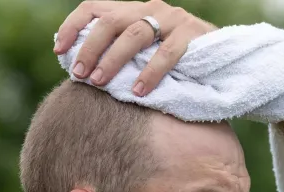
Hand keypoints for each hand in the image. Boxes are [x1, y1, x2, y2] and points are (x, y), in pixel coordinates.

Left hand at [54, 0, 216, 95]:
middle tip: (80, 75)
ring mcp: (173, 18)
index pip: (93, 7)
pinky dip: (151, 72)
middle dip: (90, 48)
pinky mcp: (193, 33)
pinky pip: (167, 52)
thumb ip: (118, 54)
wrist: (224, 62)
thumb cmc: (175, 65)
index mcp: (133, 10)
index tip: (59, 51)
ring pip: (135, 33)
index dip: (73, 27)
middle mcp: (150, 8)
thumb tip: (80, 72)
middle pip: (110, 21)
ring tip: (101, 84)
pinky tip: (139, 92)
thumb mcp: (143, 54)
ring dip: (114, 59)